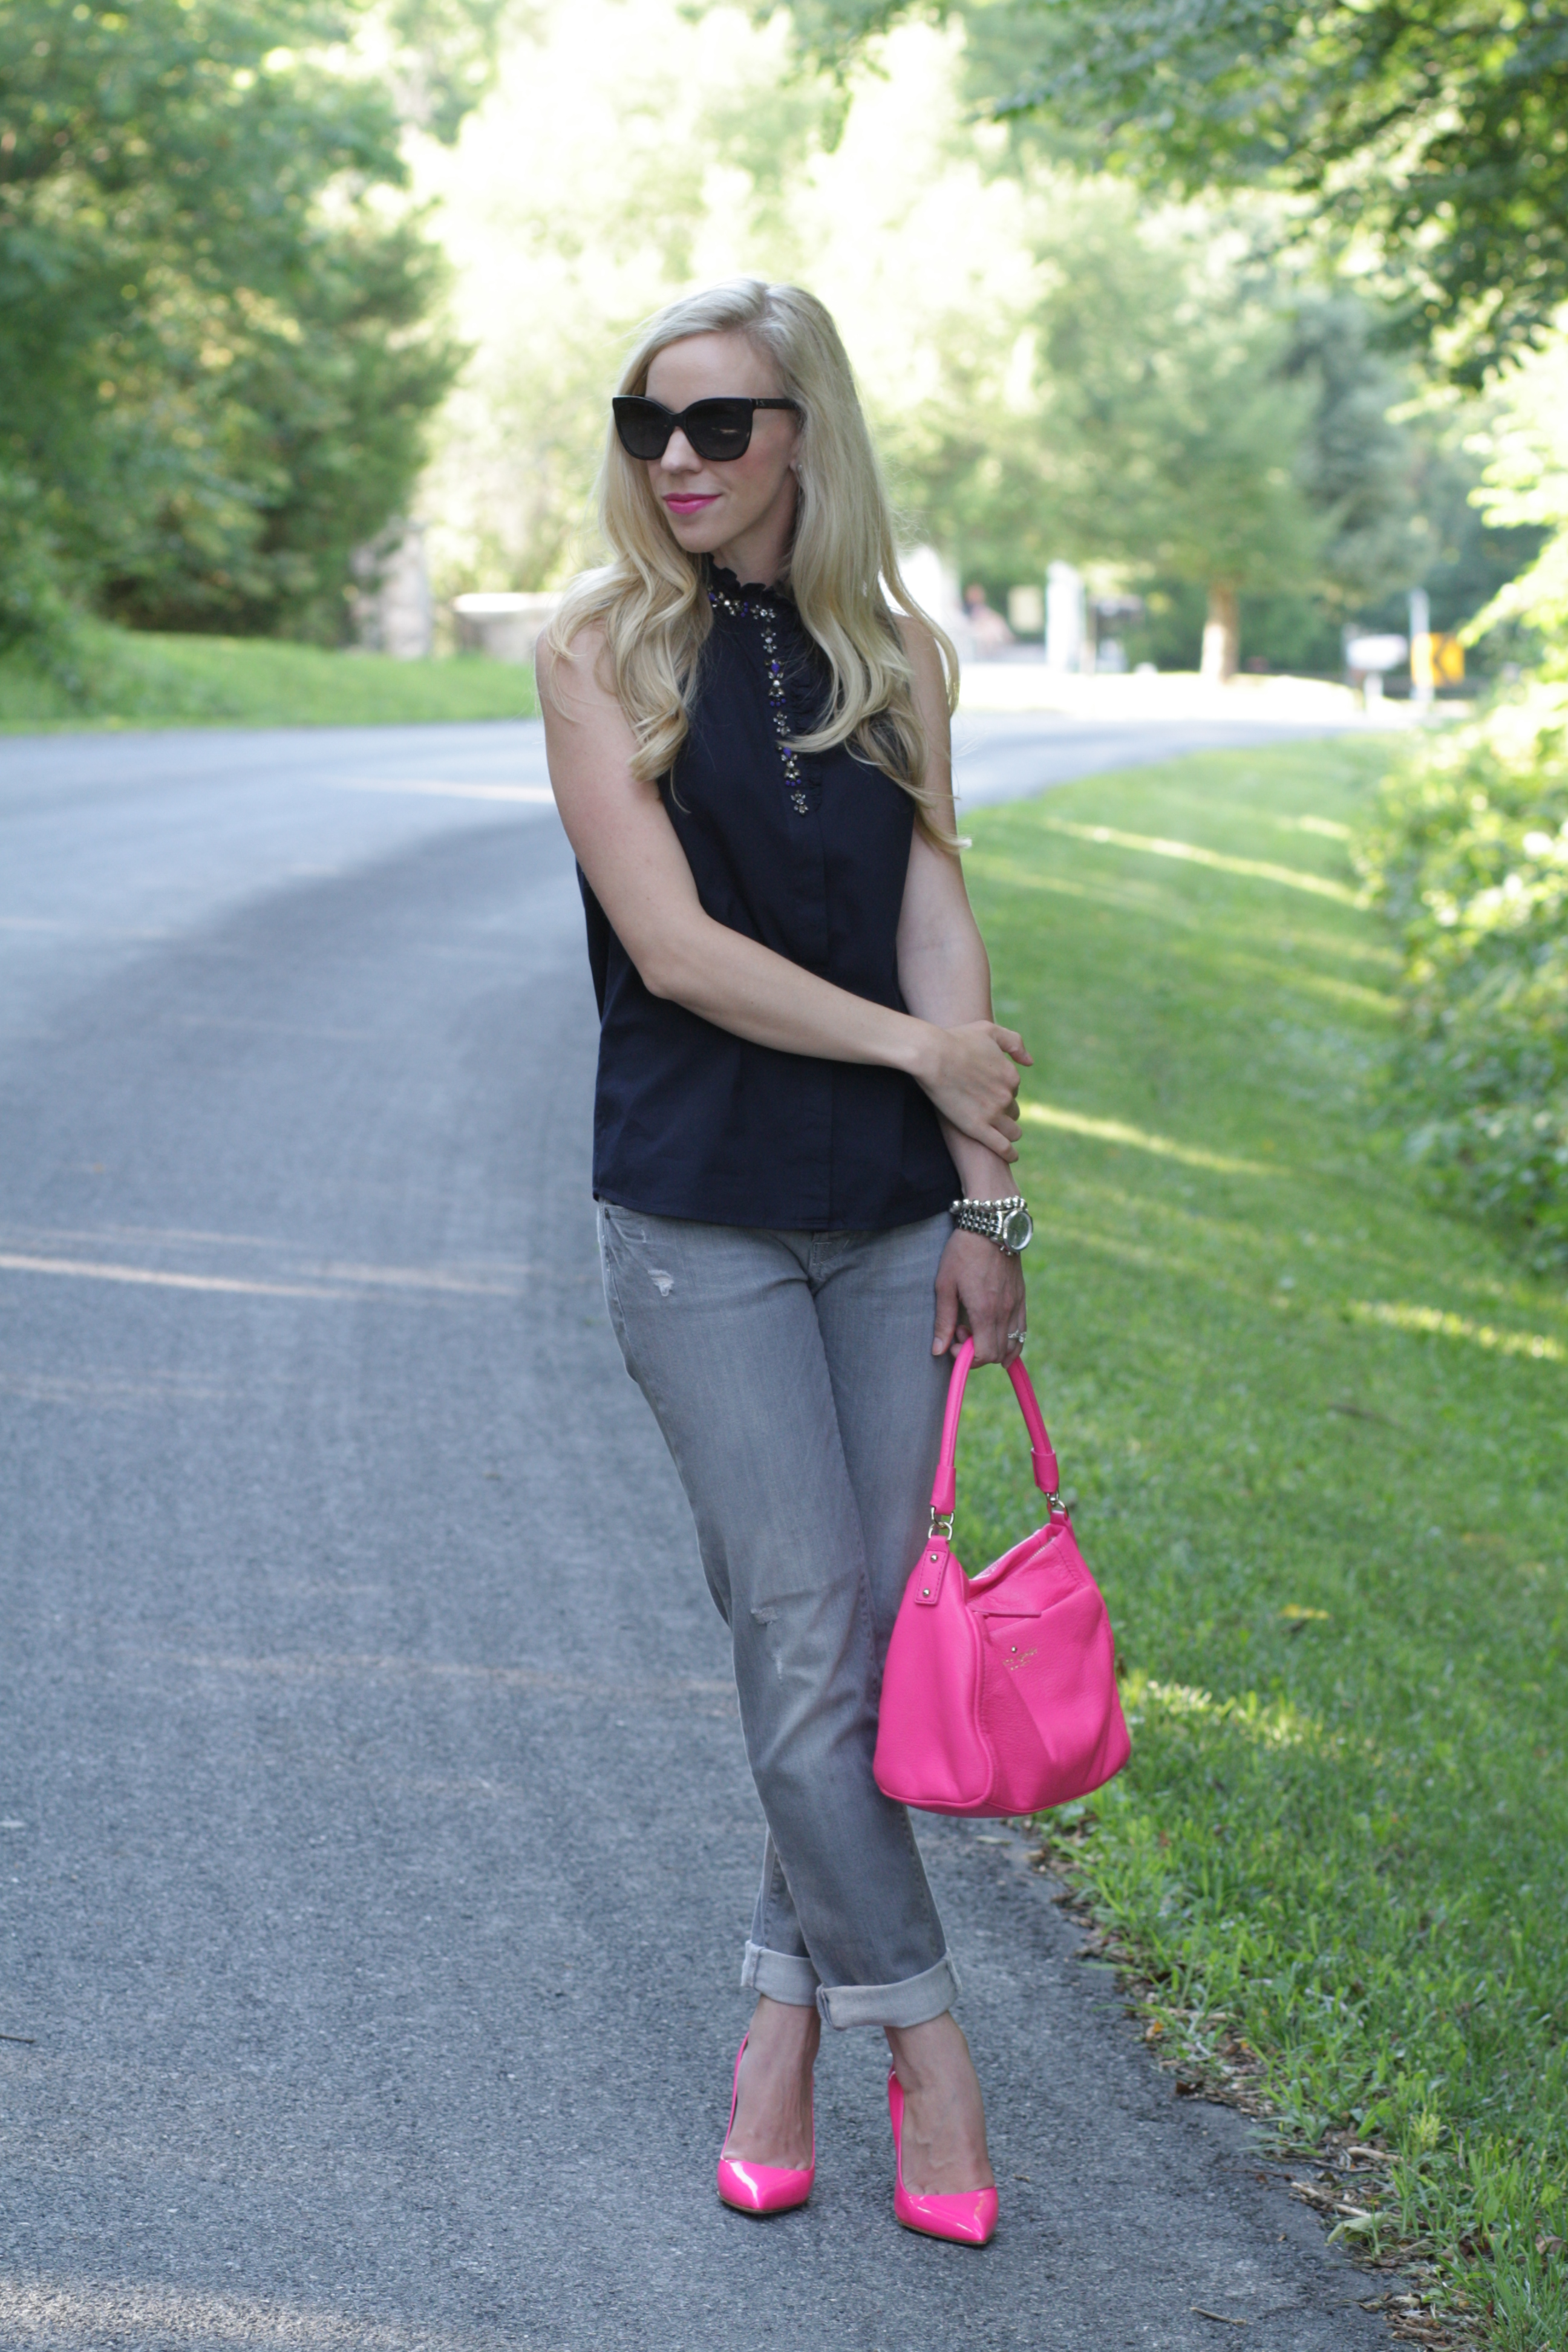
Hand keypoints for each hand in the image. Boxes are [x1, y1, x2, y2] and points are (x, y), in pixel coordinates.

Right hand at [914, 1022, 1030, 1160]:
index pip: (1013, 1089)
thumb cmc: (956, 1039)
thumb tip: (1029, 1062)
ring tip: (1002, 1135)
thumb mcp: (989, 1031)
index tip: (989, 1091)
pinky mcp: (978, 1129)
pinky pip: (1002, 1147)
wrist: (932, 1055)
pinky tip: (1011, 1157)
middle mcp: (1006, 1096)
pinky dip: (1009, 1153)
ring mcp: (993, 1114)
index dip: (1002, 1090)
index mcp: (1011, 1075)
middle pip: (1014, 1111)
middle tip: (990, 1112)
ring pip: (1012, 1131)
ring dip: (1010, 1133)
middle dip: (1005, 1112)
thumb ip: (1014, 1043)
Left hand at [932, 1229, 1027, 1364]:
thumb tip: (938, 1350)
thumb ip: (943, 1321)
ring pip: (1013, 1345)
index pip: (984, 1354)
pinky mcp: (1022, 1298)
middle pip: (998, 1354)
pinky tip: (996, 1333)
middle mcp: (1005, 1312)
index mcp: (984, 1311)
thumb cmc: (963, 1253)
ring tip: (977, 1329)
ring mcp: (1016, 1305)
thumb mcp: (945, 1285)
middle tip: (961, 1331)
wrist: (990, 1226)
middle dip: (978, 1352)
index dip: (967, 1358)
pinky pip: (1022, 1331)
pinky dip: (1011, 1341)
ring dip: (994, 1347)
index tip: (953, 1343)